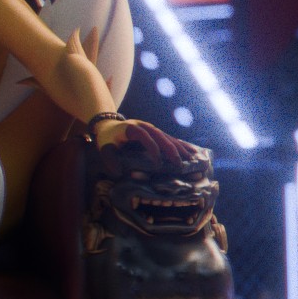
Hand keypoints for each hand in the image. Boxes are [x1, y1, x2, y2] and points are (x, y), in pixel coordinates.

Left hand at [91, 117, 205, 165]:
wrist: (108, 124)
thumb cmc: (107, 139)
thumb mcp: (105, 148)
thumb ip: (110, 160)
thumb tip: (118, 173)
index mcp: (132, 129)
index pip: (145, 138)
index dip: (152, 149)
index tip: (157, 163)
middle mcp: (144, 126)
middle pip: (160, 136)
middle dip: (171, 150)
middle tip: (179, 164)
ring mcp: (151, 128)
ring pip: (168, 137)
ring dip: (179, 148)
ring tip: (191, 159)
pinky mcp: (155, 132)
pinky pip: (170, 138)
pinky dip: (181, 145)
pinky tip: (192, 152)